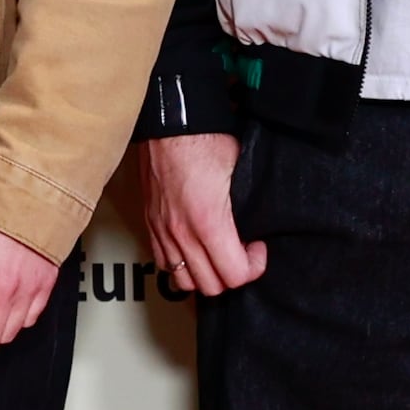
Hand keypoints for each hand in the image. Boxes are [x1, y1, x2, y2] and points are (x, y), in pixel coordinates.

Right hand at [137, 131, 262, 296]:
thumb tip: (257, 226)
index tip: (258, 249)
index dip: (253, 267)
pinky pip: (164, 265)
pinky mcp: (151, 225)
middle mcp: (182, 232)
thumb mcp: (241, 172)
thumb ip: (247, 208)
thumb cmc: (204, 139)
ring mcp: (163, 231)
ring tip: (218, 255)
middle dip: (232, 275)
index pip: (234, 275)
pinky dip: (181, 266)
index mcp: (208, 221)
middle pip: (210, 286)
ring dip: (205, 275)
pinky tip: (195, 250)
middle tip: (242, 254)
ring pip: (184, 282)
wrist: (171, 124)